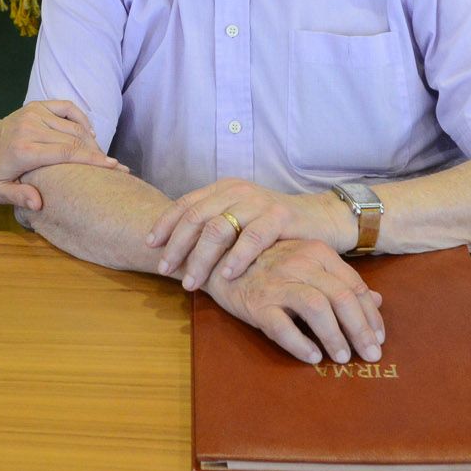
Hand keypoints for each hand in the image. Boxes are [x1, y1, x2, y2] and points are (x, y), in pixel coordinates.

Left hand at [0, 101, 127, 211]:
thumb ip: (18, 197)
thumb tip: (39, 203)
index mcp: (24, 150)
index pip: (66, 153)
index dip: (93, 160)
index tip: (114, 167)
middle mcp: (31, 128)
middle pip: (75, 139)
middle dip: (98, 153)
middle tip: (116, 166)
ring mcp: (35, 113)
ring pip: (74, 125)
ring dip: (91, 140)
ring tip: (102, 156)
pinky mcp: (37, 105)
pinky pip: (67, 108)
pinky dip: (82, 119)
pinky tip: (90, 134)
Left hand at [147, 178, 353, 291]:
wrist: (319, 219)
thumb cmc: (273, 226)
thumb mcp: (239, 219)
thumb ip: (213, 226)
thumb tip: (173, 249)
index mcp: (223, 189)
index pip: (186, 204)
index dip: (165, 225)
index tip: (151, 246)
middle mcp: (237, 191)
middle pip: (196, 217)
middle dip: (177, 246)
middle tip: (164, 270)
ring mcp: (258, 203)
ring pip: (219, 228)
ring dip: (201, 258)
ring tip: (191, 282)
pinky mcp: (279, 217)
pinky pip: (252, 238)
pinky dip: (236, 258)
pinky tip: (225, 276)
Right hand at [202, 239, 385, 365]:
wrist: (219, 259)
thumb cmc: (267, 264)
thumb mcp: (306, 265)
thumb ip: (340, 280)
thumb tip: (378, 300)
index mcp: (316, 252)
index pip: (354, 286)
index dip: (371, 315)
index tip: (378, 338)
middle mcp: (299, 263)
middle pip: (341, 297)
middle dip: (361, 330)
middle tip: (371, 355)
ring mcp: (277, 282)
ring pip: (317, 308)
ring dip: (335, 336)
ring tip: (342, 358)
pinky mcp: (256, 302)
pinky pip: (282, 326)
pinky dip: (300, 343)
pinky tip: (312, 357)